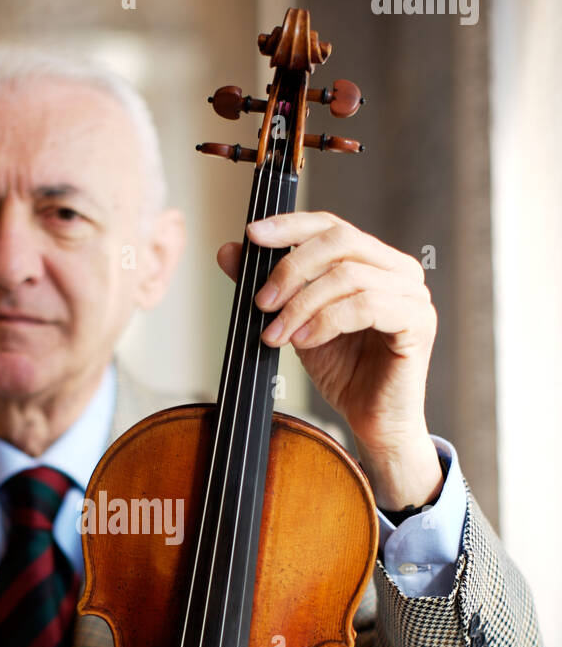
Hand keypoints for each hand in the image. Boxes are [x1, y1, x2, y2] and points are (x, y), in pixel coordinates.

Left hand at [218, 211, 443, 509]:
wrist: (373, 421)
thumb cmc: (344, 372)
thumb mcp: (296, 322)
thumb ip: (269, 286)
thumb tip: (228, 251)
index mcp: (375, 261)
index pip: (331, 225)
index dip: (291, 225)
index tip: (252, 235)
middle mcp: (400, 270)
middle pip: (340, 241)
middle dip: (291, 269)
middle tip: (260, 302)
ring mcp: (413, 294)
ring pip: (347, 276)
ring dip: (302, 304)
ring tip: (276, 333)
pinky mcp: (418, 322)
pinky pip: (366, 306)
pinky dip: (326, 321)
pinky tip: (304, 341)